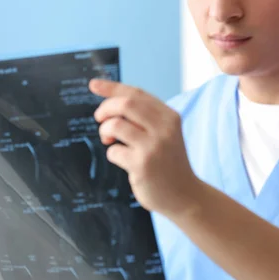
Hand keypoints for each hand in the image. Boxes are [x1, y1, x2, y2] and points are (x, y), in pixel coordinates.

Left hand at [89, 78, 200, 218]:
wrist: (185, 195)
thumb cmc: (169, 162)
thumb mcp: (166, 134)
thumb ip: (146, 118)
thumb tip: (112, 101)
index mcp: (170, 117)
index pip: (137, 94)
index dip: (112, 87)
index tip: (93, 84)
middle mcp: (165, 128)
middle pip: (125, 104)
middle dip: (105, 109)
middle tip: (99, 119)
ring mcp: (154, 146)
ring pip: (116, 124)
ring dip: (105, 131)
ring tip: (110, 140)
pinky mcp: (142, 164)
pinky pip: (114, 150)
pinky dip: (113, 153)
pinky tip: (124, 161)